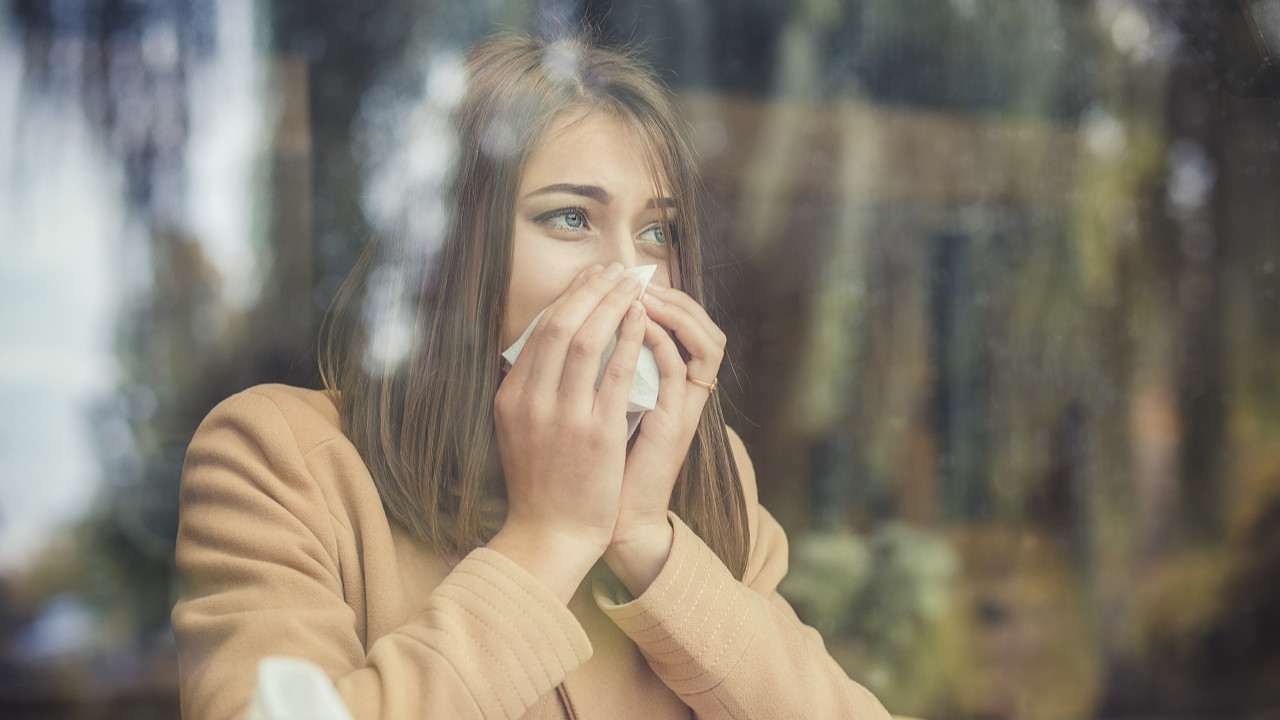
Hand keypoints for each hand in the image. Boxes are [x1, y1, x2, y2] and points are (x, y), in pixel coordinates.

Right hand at [489, 262, 646, 601]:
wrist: (549, 535)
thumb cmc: (540, 485)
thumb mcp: (518, 431)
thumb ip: (529, 390)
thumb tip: (546, 348)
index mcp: (511, 398)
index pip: (539, 332)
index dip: (568, 298)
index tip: (590, 279)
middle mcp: (532, 401)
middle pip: (560, 326)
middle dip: (590, 291)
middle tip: (614, 270)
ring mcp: (563, 417)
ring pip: (586, 341)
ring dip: (611, 304)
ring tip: (632, 284)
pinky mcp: (596, 434)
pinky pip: (615, 374)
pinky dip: (628, 340)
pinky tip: (641, 319)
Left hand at [604, 282, 726, 593]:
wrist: (604, 520)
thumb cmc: (595, 468)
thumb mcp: (596, 409)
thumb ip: (597, 374)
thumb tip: (570, 332)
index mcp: (665, 387)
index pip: (681, 327)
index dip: (658, 297)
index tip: (620, 278)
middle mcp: (682, 395)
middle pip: (702, 326)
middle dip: (669, 294)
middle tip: (632, 273)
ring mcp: (683, 409)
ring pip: (705, 341)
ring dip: (674, 310)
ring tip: (640, 289)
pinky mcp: (675, 424)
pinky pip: (681, 370)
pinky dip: (661, 341)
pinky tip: (638, 321)